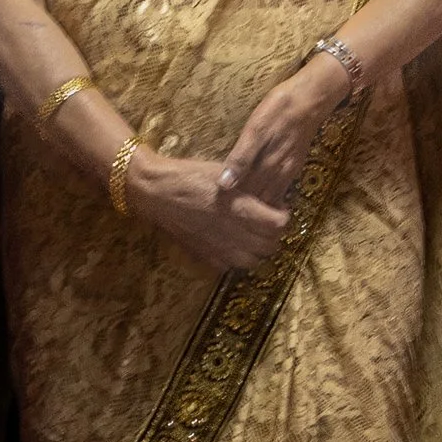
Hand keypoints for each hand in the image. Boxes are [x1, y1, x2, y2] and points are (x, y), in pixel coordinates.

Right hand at [132, 148, 290, 270]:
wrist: (158, 192)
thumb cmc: (191, 176)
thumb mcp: (225, 174)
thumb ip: (249, 188)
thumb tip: (269, 196)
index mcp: (239, 208)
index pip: (278, 224)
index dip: (283, 216)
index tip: (279, 208)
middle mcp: (232, 232)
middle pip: (270, 245)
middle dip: (274, 234)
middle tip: (269, 222)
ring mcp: (218, 247)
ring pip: (253, 261)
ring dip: (259, 250)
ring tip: (254, 236)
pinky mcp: (205, 256)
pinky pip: (231, 267)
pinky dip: (237, 259)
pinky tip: (234, 244)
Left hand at [220, 54, 345, 210]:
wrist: (311, 98)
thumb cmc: (279, 109)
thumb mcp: (256, 129)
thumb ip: (241, 158)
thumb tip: (224, 185)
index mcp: (266, 167)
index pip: (246, 198)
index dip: (230, 207)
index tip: (213, 211)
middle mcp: (278, 175)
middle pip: (258, 202)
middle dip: (242, 211)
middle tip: (221, 216)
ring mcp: (288, 172)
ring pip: (269, 199)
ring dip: (255, 207)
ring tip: (236, 212)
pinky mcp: (293, 166)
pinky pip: (279, 190)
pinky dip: (268, 198)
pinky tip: (258, 197)